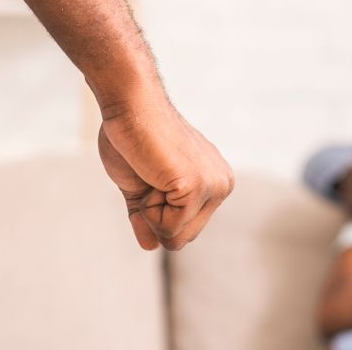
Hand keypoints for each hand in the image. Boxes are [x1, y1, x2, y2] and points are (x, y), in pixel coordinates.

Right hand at [97, 98, 233, 250]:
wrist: (129, 104)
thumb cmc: (132, 137)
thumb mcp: (140, 186)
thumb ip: (148, 218)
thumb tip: (152, 247)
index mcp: (214, 183)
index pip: (184, 228)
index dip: (155, 212)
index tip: (150, 174)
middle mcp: (222, 185)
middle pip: (184, 238)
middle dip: (154, 216)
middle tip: (149, 174)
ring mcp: (214, 187)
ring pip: (175, 236)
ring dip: (150, 211)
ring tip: (151, 172)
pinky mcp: (198, 188)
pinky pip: (168, 227)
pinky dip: (148, 208)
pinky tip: (151, 173)